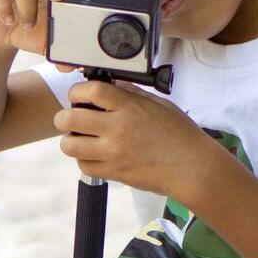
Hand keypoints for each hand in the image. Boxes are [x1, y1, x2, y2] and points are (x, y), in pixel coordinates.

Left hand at [54, 79, 220, 199]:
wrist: (193, 168)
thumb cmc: (180, 134)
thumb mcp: (158, 104)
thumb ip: (131, 93)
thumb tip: (110, 84)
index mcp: (129, 107)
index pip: (91, 90)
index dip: (77, 91)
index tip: (78, 95)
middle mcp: (118, 128)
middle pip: (69, 118)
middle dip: (64, 117)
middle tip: (71, 118)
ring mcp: (114, 152)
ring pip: (69, 145)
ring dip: (70, 140)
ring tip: (80, 138)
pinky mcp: (114, 172)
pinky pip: (84, 166)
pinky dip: (84, 160)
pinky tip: (93, 155)